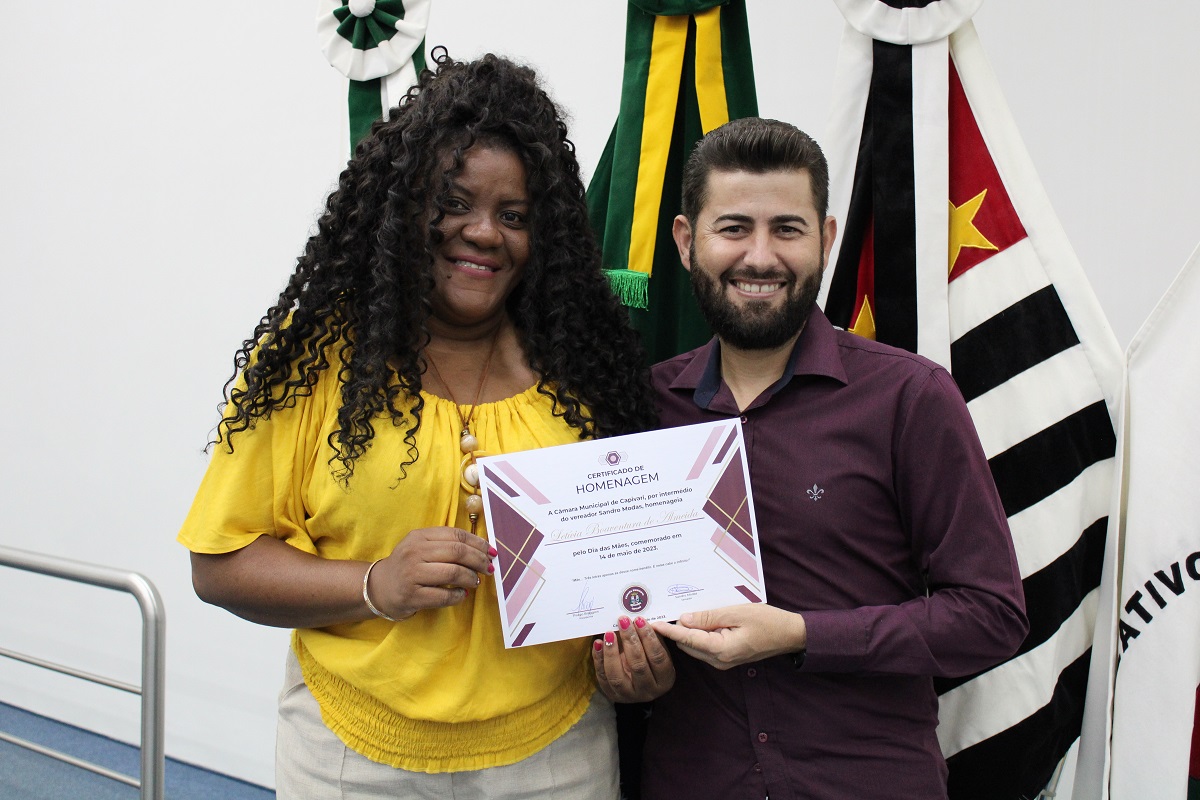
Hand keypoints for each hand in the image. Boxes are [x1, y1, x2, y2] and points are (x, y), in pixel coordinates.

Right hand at [367, 527, 494, 620]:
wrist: (378, 587)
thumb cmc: (408, 566)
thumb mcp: (421, 547)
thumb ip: (445, 544)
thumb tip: (482, 549)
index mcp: (419, 537)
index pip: (455, 535)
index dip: (477, 543)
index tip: (491, 551)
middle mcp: (414, 552)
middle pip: (457, 552)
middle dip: (478, 560)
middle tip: (489, 568)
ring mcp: (412, 574)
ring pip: (452, 572)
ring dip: (470, 578)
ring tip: (476, 582)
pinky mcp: (412, 596)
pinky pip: (443, 595)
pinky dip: (458, 596)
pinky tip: (462, 595)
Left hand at [592, 615, 674, 701]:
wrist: (637, 682)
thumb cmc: (650, 660)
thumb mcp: (657, 650)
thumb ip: (652, 637)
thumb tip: (641, 618)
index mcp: (664, 679)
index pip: (657, 658)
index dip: (649, 638)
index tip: (639, 620)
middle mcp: (648, 691)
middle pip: (638, 666)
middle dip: (630, 641)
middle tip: (624, 622)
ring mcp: (628, 696)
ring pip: (617, 676)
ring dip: (611, 652)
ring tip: (609, 633)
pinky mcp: (612, 694)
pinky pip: (602, 677)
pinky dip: (599, 659)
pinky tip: (598, 643)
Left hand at [651, 604, 805, 669]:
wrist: (789, 635)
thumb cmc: (767, 621)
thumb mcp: (737, 612)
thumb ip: (709, 617)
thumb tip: (684, 619)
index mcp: (721, 649)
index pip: (687, 639)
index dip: (668, 630)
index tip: (651, 623)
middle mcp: (719, 660)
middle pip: (687, 645)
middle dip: (674, 631)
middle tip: (661, 612)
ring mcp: (722, 661)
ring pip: (694, 647)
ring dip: (685, 633)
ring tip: (675, 613)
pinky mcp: (726, 657)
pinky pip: (704, 646)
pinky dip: (696, 635)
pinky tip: (695, 620)